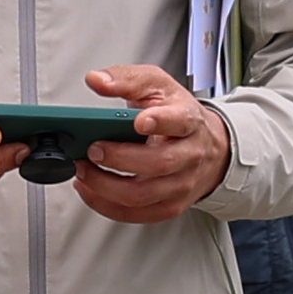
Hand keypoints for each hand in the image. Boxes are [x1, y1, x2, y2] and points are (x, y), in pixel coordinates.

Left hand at [72, 60, 231, 221]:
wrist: (208, 147)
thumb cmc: (178, 115)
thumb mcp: (158, 86)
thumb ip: (127, 79)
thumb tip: (97, 80)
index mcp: (189, 121)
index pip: (180, 121)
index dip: (160, 122)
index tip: (140, 121)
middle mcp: (190, 156)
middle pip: (158, 164)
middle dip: (119, 158)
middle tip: (93, 149)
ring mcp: (181, 185)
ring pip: (142, 194)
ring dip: (104, 185)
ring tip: (83, 170)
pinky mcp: (169, 206)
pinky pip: (135, 214)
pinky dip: (105, 204)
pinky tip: (89, 189)